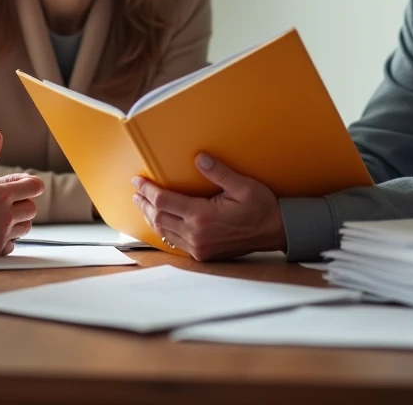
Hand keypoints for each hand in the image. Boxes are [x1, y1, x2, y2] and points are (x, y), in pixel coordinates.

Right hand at [0, 131, 44, 260]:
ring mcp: (1, 235)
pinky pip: (11, 244)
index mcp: (2, 195)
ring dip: (17, 221)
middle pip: (31, 208)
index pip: (35, 186)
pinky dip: (6, 239)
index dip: (30, 184)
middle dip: (23, 202)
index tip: (22, 184)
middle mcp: (6, 216)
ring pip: (24, 227)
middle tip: (6, 201)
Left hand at [131, 154, 285, 260]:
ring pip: (164, 231)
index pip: (164, 201)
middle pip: (159, 217)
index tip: (138, 181)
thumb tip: (199, 158)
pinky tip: (161, 221)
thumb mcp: (243, 186)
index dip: (148, 190)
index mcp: (203, 216)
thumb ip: (219, 172)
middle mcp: (196, 234)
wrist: (276, 232)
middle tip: (136, 191)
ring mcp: (198, 247)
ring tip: (143, 204)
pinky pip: (175, 242)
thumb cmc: (262, 208)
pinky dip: (163, 229)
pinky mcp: (203, 254)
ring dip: (151, 216)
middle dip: (144, 203)